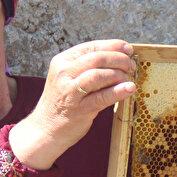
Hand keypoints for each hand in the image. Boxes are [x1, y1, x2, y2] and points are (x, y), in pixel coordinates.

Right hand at [9, 40, 136, 168]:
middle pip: (97, 58)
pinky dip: (119, 91)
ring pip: (99, 75)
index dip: (113, 46)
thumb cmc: (62, 102)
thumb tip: (118, 58)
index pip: (91, 47)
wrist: (45, 129)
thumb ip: (88, 68)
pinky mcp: (79, 109)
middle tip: (131, 66)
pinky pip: (103, 97)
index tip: (128, 50)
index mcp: (62, 61)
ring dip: (119, 74)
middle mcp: (64, 73)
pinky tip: (129, 89)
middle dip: (119, 59)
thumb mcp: (68, 78)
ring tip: (129, 78)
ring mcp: (70, 92)